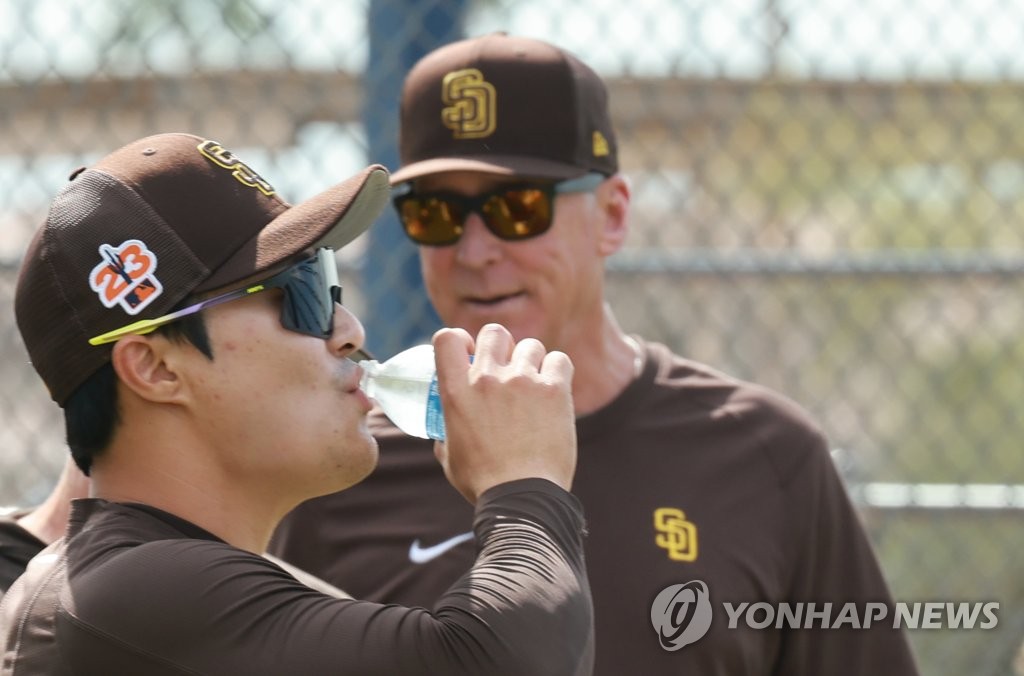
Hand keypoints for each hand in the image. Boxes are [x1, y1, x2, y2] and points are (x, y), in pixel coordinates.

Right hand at [432, 324, 576, 502]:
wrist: (523, 498)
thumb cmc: (484, 484)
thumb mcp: (449, 458)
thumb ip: (446, 435)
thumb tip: (443, 433)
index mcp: (456, 392)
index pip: (447, 338)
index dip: (462, 339)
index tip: (471, 352)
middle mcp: (487, 379)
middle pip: (494, 333)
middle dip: (501, 346)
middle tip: (508, 369)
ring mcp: (522, 381)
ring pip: (530, 346)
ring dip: (532, 362)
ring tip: (535, 387)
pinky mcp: (554, 390)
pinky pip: (559, 360)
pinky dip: (558, 372)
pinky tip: (555, 389)